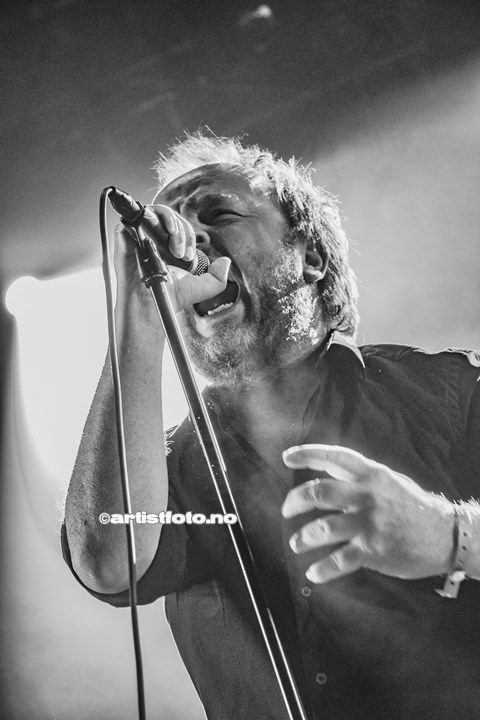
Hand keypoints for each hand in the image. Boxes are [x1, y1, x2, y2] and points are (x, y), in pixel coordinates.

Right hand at [114, 204, 229, 317]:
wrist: (152, 303)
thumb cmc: (170, 297)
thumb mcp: (202, 288)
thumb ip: (218, 277)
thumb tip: (226, 262)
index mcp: (166, 247)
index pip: (179, 229)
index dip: (188, 237)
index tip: (189, 257)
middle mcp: (151, 239)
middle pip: (170, 218)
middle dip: (182, 233)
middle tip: (182, 254)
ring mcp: (137, 235)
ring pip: (157, 213)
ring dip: (173, 225)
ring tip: (175, 246)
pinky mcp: (124, 233)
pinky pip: (139, 214)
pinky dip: (155, 217)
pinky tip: (166, 232)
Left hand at [282, 444, 453, 583]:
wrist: (444, 534)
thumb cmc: (412, 506)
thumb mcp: (388, 481)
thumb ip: (359, 477)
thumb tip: (327, 471)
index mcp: (370, 474)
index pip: (334, 457)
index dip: (307, 454)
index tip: (287, 458)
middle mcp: (366, 495)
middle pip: (319, 492)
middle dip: (294, 501)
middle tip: (286, 511)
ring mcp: (368, 523)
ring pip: (323, 528)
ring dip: (303, 538)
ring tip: (296, 544)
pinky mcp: (373, 550)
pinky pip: (339, 561)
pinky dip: (322, 569)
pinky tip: (314, 573)